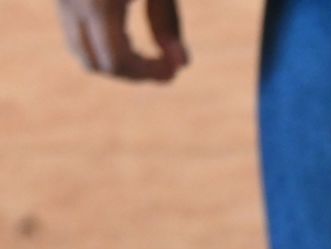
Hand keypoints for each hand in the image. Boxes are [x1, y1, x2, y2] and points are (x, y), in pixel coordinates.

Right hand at [56, 0, 186, 80]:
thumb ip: (167, 20)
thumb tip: (182, 66)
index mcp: (97, 5)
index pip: (117, 60)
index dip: (149, 73)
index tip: (174, 71)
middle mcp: (72, 5)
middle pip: (97, 65)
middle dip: (134, 73)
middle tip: (166, 67)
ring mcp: (62, 3)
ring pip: (83, 56)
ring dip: (117, 64)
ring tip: (148, 54)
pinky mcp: (61, 1)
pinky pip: (77, 39)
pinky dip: (103, 50)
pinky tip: (129, 40)